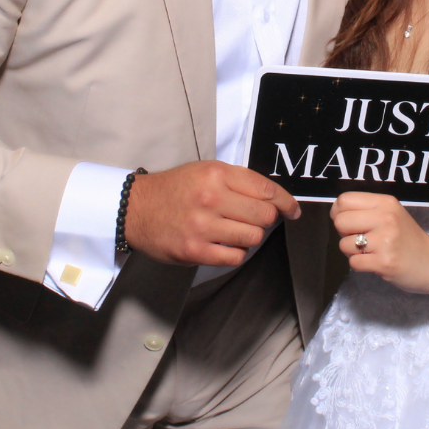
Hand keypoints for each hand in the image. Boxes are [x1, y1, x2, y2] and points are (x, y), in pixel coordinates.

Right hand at [124, 160, 302, 266]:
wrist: (135, 208)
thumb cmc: (174, 189)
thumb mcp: (205, 171)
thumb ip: (238, 181)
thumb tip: (275, 199)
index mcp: (216, 175)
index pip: (266, 190)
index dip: (286, 202)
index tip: (292, 210)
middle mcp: (211, 198)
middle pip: (264, 216)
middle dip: (265, 219)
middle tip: (253, 219)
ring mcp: (203, 226)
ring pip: (253, 237)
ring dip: (249, 236)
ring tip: (233, 230)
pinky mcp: (195, 251)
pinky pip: (235, 257)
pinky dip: (235, 252)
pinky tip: (223, 244)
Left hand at [332, 192, 428, 292]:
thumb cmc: (410, 240)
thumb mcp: (393, 214)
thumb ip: (368, 210)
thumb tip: (336, 212)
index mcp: (386, 203)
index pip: (344, 200)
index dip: (338, 212)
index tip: (348, 222)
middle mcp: (386, 218)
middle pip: (340, 221)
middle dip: (344, 234)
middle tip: (360, 239)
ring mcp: (386, 241)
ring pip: (344, 244)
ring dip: (353, 252)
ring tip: (371, 252)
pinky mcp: (384, 262)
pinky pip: (354, 263)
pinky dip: (360, 265)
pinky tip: (375, 262)